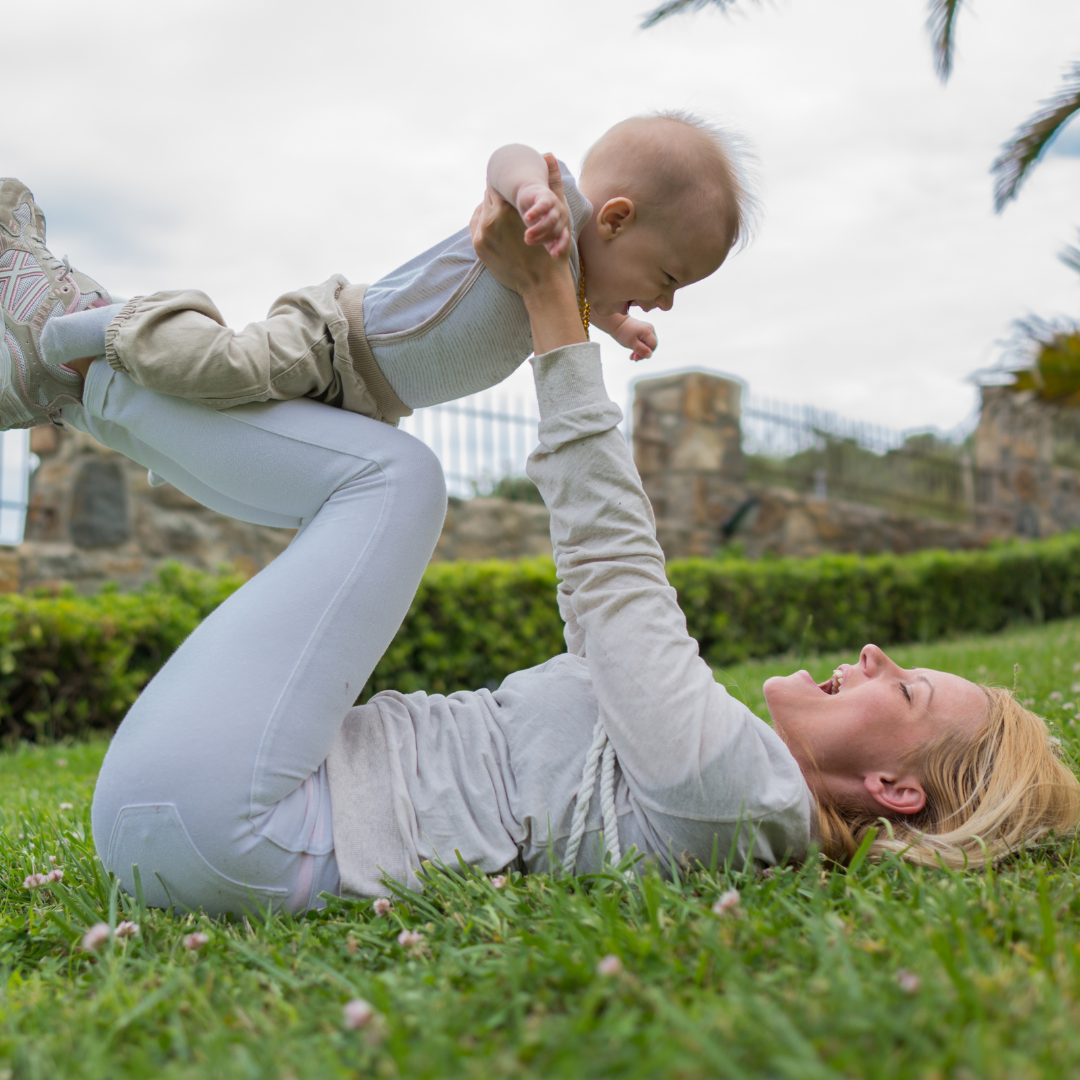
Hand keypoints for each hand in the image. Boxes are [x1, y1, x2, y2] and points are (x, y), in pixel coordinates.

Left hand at [470, 155, 584, 354]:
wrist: (542, 285)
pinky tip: (499, 228)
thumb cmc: (552, 250)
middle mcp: (491, 219)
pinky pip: (477, 226)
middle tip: (509, 198)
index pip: (498, 184)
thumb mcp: (557, 214)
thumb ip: (552, 182)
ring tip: (506, 214)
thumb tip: (547, 154)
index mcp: (509, 208)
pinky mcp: (478, 247)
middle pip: (488, 196)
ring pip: (482, 210)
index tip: (511, 184)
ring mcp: (482, 234)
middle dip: (498, 195)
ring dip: (491, 209)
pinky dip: (486, 223)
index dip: (505, 183)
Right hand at [516, 182, 571, 257]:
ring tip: (526, 235)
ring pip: (551, 220)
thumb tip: (553, 255)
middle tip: (528, 241)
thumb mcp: (540, 229)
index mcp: (561, 225)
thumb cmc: (536, 215)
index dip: (560, 246)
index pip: (564, 238)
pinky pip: (542, 206)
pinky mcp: (546, 196)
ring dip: (538, 229)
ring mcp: (555, 205)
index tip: (553, 256)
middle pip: (555, 231)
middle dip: (541, 238)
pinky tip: (526, 218)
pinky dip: (535, 213)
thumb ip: (546, 240)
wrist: (529, 192)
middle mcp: (561, 215)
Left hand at [613, 316, 657, 360]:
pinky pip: (644, 342)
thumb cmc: (623, 332)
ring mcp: (647, 330)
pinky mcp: (644, 331)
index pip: (653, 346)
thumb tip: (649, 355)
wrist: (617, 323)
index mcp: (648, 331)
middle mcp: (650, 329)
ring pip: (647, 344)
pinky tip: (633, 353)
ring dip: (640, 352)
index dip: (646, 354)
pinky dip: (639, 347)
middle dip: (643, 353)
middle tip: (633, 358)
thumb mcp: (631, 343)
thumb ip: (641, 349)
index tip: (636, 358)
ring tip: (632, 356)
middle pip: (651, 346)